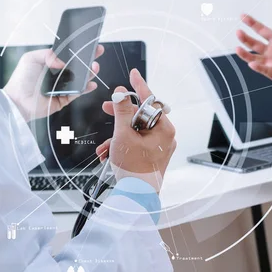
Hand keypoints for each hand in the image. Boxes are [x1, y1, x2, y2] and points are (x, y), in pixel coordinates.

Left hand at [3, 45, 103, 120]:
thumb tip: (63, 60)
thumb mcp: (31, 59)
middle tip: (97, 52)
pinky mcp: (64, 99)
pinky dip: (86, 89)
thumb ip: (48, 54)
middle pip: (77, 66)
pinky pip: (78, 93)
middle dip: (88, 59)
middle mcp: (57, 75)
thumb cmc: (21, 80)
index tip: (88, 45)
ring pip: (80, 79)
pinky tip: (91, 84)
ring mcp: (62, 87)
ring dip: (89, 73)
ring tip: (94, 68)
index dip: (78, 51)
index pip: (68, 55)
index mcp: (50, 64)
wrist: (18, 101)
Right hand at [95, 69, 176, 190]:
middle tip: (107, 108)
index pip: (150, 100)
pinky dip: (123, 144)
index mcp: (164, 128)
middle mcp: (166, 135)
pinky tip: (109, 153)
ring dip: (117, 135)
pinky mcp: (153, 155)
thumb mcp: (122, 134)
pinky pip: (137, 142)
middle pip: (140, 115)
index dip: (139, 86)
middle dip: (120, 116)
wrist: (136, 197)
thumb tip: (120, 92)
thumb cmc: (133, 168)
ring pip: (135, 130)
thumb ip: (121, 110)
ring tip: (105, 147)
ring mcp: (160, 146)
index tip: (133, 74)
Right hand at [235, 3, 271, 89]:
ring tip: (237, 49)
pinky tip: (252, 64)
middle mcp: (271, 51)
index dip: (252, 23)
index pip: (261, 30)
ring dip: (245, 54)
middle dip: (245, 38)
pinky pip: (264, 70)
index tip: (242, 16)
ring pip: (255, 58)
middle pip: (254, 44)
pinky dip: (258, 68)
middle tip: (238, 32)